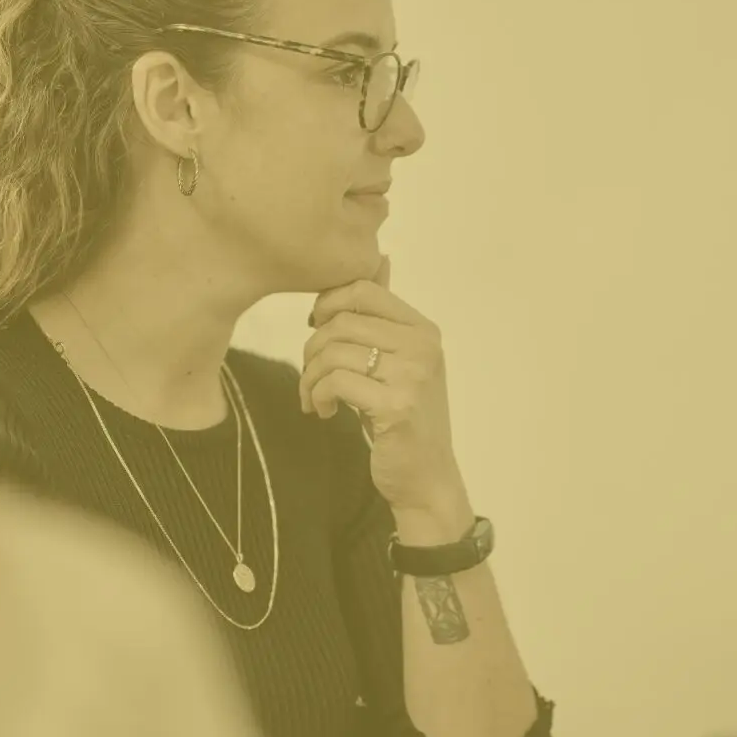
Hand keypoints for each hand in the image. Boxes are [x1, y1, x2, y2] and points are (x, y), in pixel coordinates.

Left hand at [301, 256, 464, 517]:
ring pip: (333, 351)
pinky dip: (317, 395)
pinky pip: (335, 381)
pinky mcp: (397, 405)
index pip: (363, 290)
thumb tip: (380, 259)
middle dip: (312, 348)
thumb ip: (386, 316)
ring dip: (310, 377)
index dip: (327, 304)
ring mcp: (413, 376)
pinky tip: (322, 411)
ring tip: (313, 397)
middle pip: (341, 321)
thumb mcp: (401, 361)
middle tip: (310, 376)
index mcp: (424, 330)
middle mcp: (423, 347)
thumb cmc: (406, 419)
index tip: (316, 329)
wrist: (426, 477)